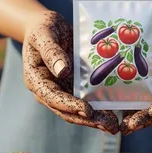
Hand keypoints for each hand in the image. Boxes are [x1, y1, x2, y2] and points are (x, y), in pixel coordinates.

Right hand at [22, 11, 119, 133]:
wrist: (46, 26)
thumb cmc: (42, 27)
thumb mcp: (43, 34)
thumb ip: (51, 52)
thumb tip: (62, 71)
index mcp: (36, 80)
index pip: (52, 97)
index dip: (70, 105)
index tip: (87, 111)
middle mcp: (48, 90)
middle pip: (67, 110)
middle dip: (88, 120)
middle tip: (109, 126)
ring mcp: (62, 90)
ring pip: (78, 110)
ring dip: (96, 119)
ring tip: (114, 126)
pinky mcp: (73, 87)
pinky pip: (86, 100)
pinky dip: (99, 107)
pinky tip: (116, 112)